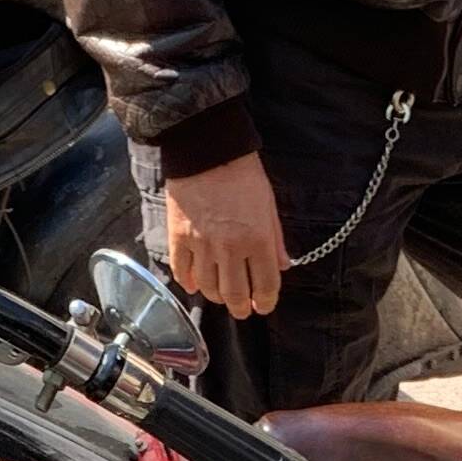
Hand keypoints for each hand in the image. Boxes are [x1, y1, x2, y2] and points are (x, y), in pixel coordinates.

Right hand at [162, 149, 284, 318]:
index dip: (266, 302)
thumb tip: (283, 265)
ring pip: (208, 288)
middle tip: (242, 310)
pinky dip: (189, 283)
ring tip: (221, 295)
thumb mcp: (268, 203)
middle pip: (235, 295)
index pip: (265, 285)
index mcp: (257, 240)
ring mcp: (202, 246)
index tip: (263, 306)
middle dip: (241, 308)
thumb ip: (276, 238)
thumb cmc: (241, 172)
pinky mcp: (178, 239)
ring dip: (217, 297)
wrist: (205, 150)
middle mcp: (230, 249)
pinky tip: (195, 284)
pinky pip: (182, 272)